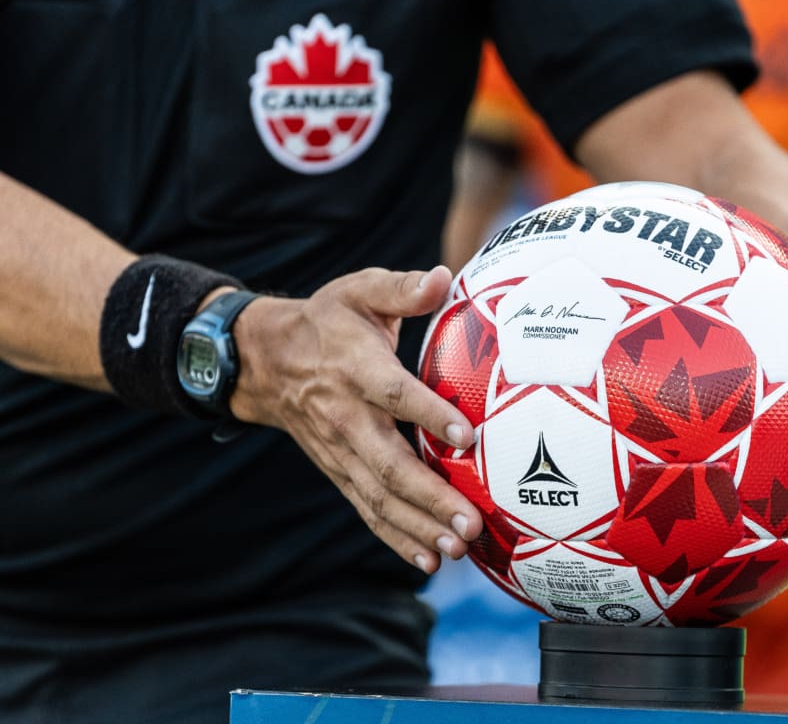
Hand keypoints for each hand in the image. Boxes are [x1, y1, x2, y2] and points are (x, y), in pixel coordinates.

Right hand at [231, 265, 482, 572]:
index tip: (467, 436)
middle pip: (389, 463)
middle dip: (431, 497)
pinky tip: (428, 560)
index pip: (393, 393)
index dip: (428, 414)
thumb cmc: (327, 320)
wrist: (265, 361)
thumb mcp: (358, 291)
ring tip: (459, 547)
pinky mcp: (339, 472)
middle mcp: (346, 417)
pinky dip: (396, 537)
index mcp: (355, 368)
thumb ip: (401, 288)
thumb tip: (444, 277)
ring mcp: (341, 451)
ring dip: (418, 525)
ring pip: (379, 496)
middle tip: (471, 522)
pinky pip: (367, 510)